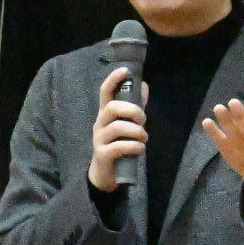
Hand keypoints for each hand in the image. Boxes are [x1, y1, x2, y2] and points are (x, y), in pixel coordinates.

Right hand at [88, 66, 147, 191]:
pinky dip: (134, 146)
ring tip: (144, 138)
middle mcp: (100, 123)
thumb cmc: (118, 144)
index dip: (113, 79)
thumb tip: (144, 85)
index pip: (105, 92)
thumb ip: (135, 107)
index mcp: (105, 114)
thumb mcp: (126, 124)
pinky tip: (140, 148)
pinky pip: (119, 147)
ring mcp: (99, 139)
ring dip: (137, 131)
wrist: (106, 173)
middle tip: (144, 120)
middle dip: (133, 111)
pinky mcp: (103, 155)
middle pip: (112, 108)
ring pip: (118, 127)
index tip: (125, 70)